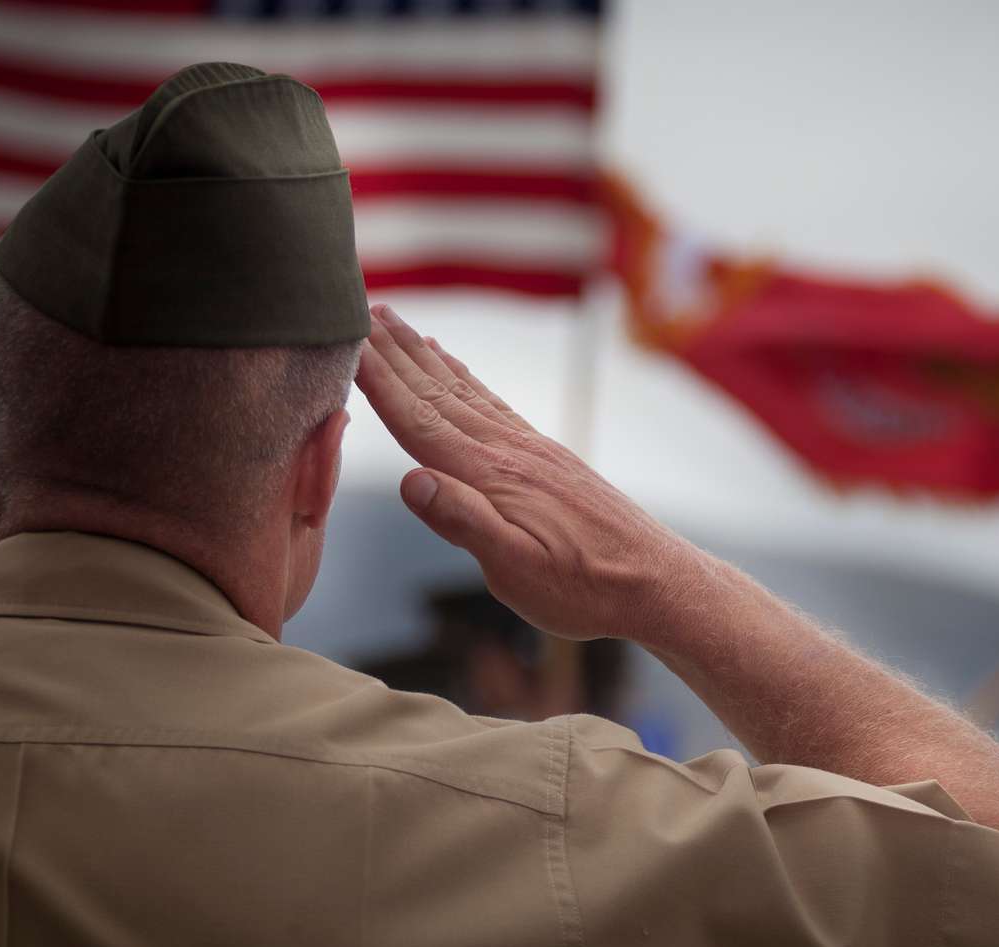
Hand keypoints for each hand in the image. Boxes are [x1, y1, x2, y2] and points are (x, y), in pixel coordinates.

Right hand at [354, 304, 703, 641]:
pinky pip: (494, 406)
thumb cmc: (586, 589)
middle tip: (359, 306)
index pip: (418, 420)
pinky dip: (465, 381)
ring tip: (399, 325)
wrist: (656, 582)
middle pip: (436, 392)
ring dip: (425, 358)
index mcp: (491, 477)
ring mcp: (531, 450)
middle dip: (394, 351)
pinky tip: (455, 372)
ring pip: (464, 392)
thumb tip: (409, 480)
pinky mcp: (548, 458)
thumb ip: (465, 524)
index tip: (343, 338)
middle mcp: (508, 450)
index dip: (377, 380)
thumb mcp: (518, 572)